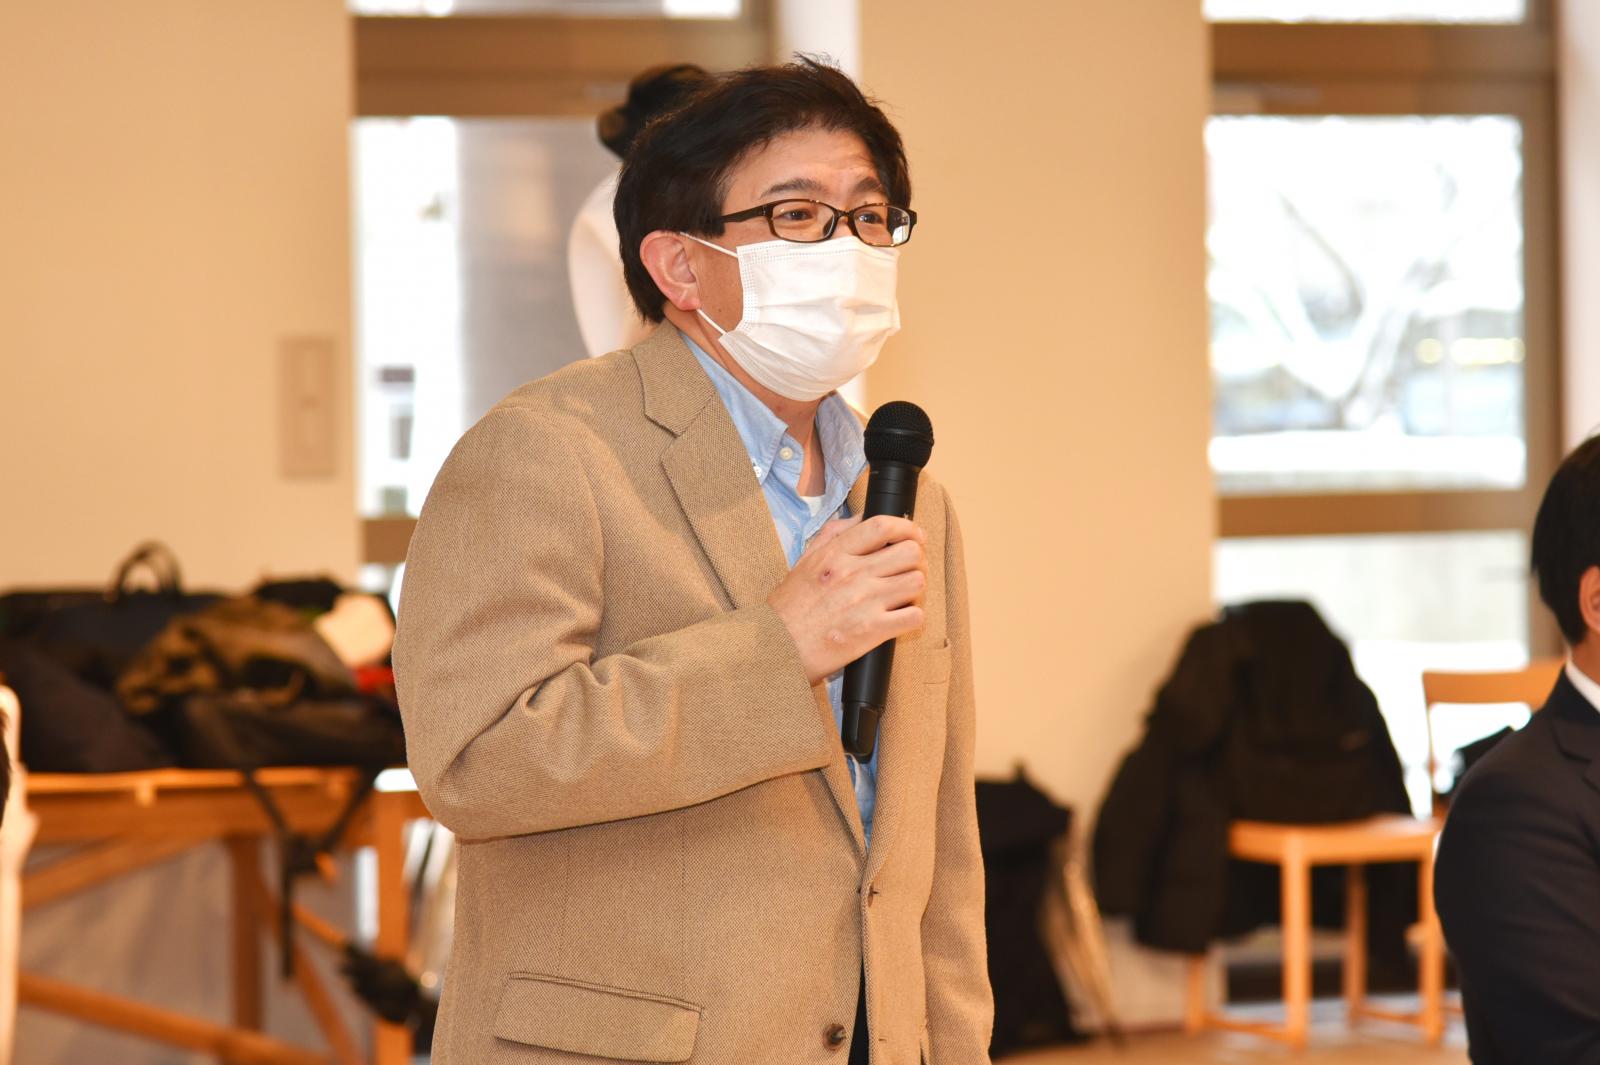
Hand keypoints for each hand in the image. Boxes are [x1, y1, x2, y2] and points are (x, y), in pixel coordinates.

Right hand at [768, 514, 927, 684]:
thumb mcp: (804, 562)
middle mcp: (852, 574)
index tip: (914, 535)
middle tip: (910, 569)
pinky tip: (900, 618)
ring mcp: (865, 602)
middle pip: (909, 552)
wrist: (777, 647)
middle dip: (916, 560)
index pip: (882, 525)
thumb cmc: (789, 609)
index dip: (907, 528)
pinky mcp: (873, 631)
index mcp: (835, 554)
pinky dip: (913, 617)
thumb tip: (860, 518)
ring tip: (904, 595)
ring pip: (917, 582)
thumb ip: (832, 536)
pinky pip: (914, 616)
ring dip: (915, 589)